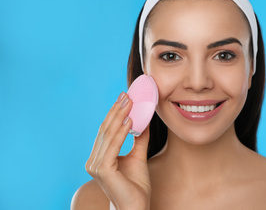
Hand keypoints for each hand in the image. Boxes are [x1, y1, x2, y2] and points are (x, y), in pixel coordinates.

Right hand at [85, 92, 150, 209]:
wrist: (135, 207)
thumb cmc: (135, 186)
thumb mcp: (138, 156)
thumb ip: (139, 139)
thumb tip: (143, 121)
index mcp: (100, 157)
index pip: (107, 131)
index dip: (115, 113)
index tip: (124, 98)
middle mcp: (94, 160)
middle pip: (106, 130)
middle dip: (117, 110)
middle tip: (126, 95)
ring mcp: (96, 165)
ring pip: (108, 135)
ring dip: (119, 116)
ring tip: (129, 103)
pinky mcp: (102, 169)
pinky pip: (112, 145)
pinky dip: (121, 131)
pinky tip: (129, 120)